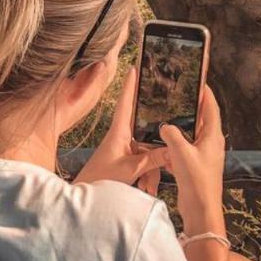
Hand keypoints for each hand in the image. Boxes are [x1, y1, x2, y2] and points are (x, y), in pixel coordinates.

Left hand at [74, 68, 166, 192]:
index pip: (125, 102)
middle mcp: (122, 136)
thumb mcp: (130, 169)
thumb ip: (151, 159)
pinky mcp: (127, 159)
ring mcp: (125, 148)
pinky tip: (147, 190)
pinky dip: (148, 176)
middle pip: (147, 132)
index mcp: (118, 131)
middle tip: (169, 152)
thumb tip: (172, 149)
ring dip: (152, 171)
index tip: (135, 67)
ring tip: (149, 189)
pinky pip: (145, 162)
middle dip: (158, 148)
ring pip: (149, 151)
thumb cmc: (101, 177)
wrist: (87, 193)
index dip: (130, 85)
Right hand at [160, 85, 226, 236]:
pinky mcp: (195, 166)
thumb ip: (171, 134)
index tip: (199, 80)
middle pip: (201, 120)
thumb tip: (165, 126)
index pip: (211, 108)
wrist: (201, 209)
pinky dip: (173, 146)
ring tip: (165, 117)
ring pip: (190, 135)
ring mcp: (203, 155)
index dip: (205, 93)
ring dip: (179, 127)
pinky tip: (161, 146)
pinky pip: (183, 150)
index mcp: (212, 137)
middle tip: (178, 95)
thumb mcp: (180, 152)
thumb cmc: (196, 180)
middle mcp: (210, 144)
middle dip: (190, 108)